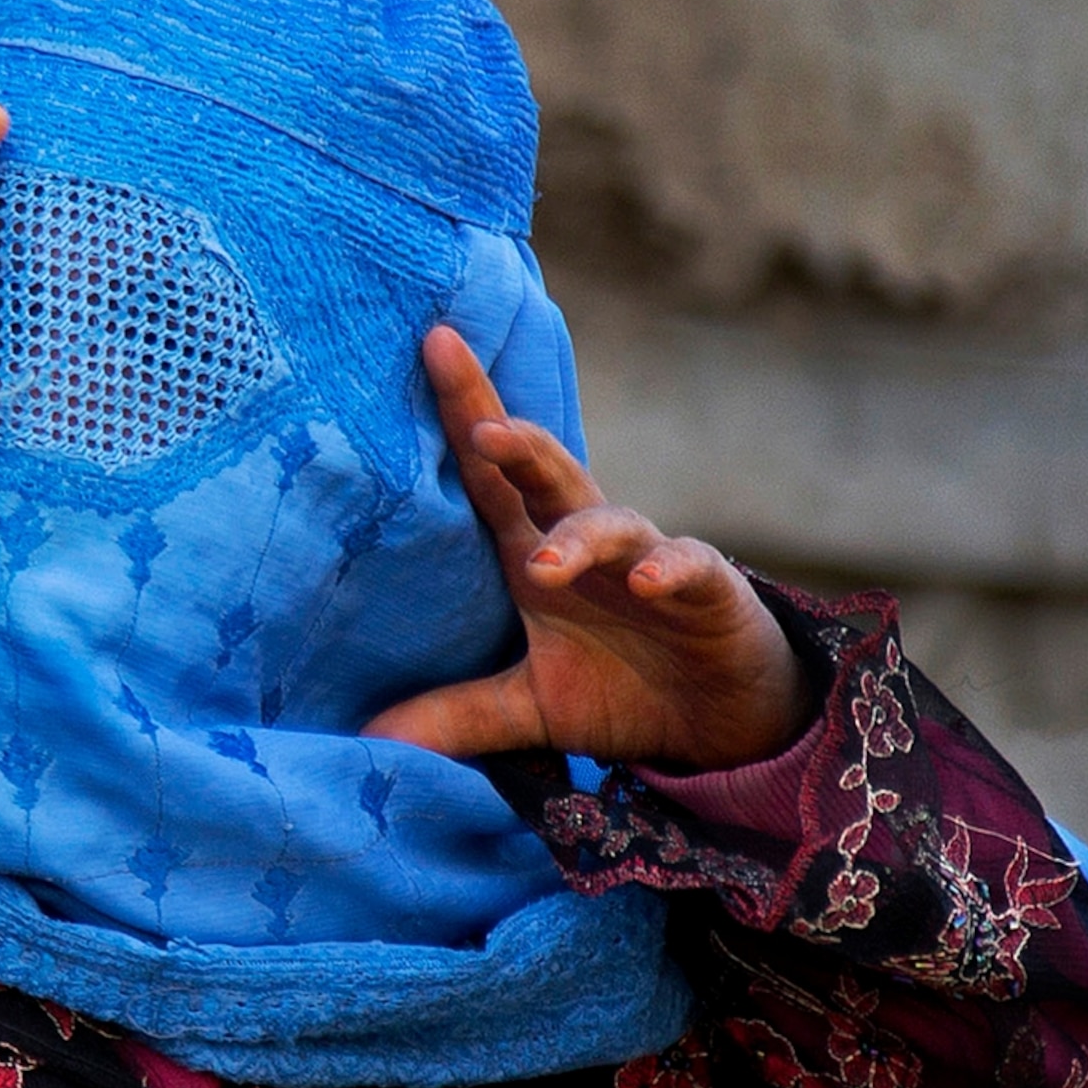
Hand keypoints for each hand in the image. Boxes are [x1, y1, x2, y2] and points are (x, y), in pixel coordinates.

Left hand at [363, 327, 819, 771]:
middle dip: (514, 439)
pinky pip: (687, 565)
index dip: (462, 412)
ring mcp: (646, 557)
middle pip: (546, 472)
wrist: (717, 723)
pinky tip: (646, 581)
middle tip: (478, 426)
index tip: (431, 344)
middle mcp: (585, 541)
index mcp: (535, 552)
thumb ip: (455, 716)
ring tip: (545, 562)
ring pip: (611, 521)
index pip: (488, 477)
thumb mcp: (528, 710)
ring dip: (579, 536)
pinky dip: (666, 568)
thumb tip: (370, 744)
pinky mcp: (706, 586)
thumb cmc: (618, 691)